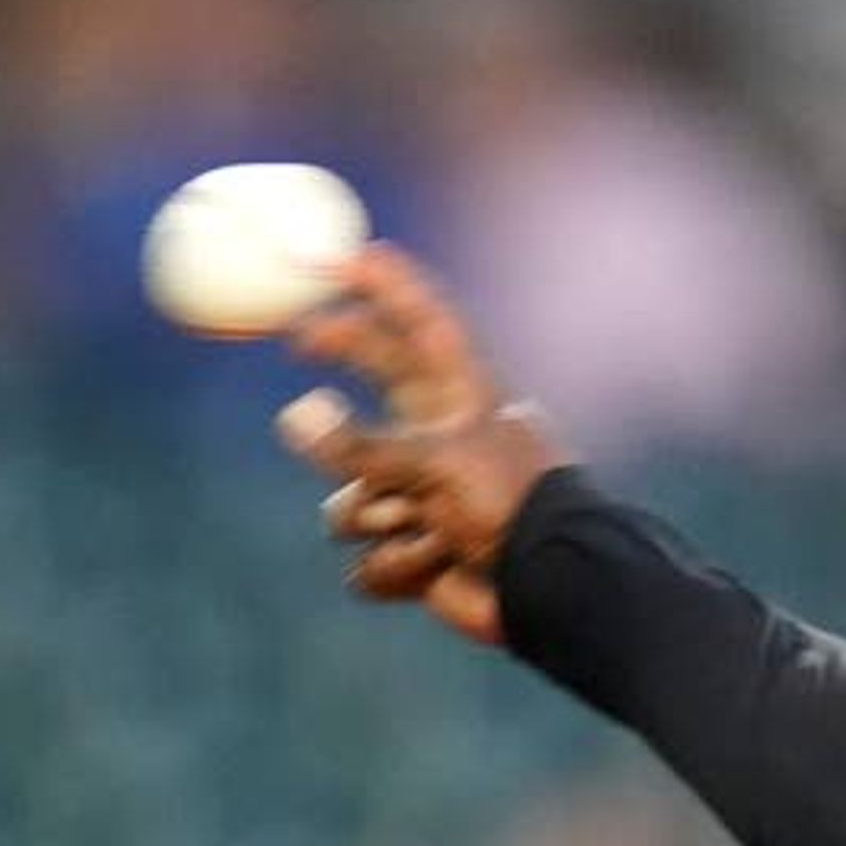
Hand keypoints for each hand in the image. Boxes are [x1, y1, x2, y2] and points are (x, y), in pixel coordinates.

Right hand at [277, 243, 568, 646]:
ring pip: (351, 498)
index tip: (337, 256)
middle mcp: (438, 435)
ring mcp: (423, 494)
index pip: (419, 325)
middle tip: (299, 341)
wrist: (550, 589)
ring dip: (379, 515)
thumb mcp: (434, 462)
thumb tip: (294, 418)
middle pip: (374, 379)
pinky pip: (368, 559)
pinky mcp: (414, 553)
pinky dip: (398, 567)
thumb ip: (358, 445)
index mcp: (462, 398)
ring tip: (427, 528)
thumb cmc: (508, 506)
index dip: (384, 286)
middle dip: (341, 360)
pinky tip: (439, 569)